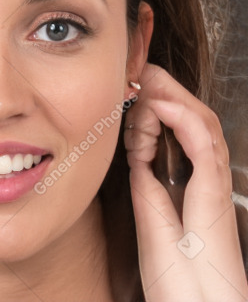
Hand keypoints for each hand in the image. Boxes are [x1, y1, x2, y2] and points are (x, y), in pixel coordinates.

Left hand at [124, 63, 247, 301]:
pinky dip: (182, 120)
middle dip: (166, 91)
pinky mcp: (213, 195)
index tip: (133, 88)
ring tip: (146, 79)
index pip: (181, 129)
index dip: (160, 103)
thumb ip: (148, 179)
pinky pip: (204, 146)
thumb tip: (137, 150)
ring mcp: (212, 184)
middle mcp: (206, 178)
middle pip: (193, 118)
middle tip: (140, 72)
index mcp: (192, 181)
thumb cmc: (177, 274)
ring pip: (202, 124)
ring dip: (172, 97)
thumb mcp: (152, 214)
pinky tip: (158, 105)